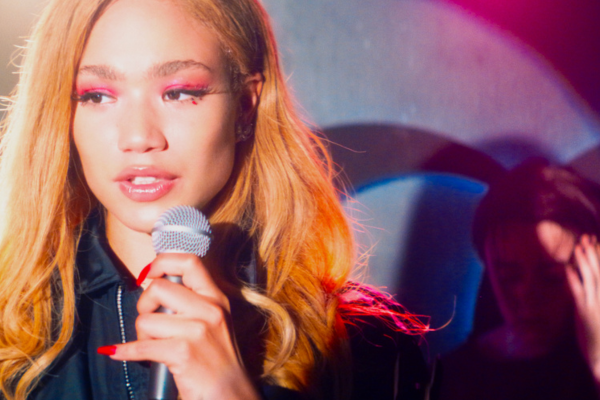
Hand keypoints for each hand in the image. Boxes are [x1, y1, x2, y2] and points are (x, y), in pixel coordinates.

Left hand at [103, 253, 260, 399]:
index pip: (189, 262)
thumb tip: (155, 283)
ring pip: (146, 319)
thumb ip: (193, 301)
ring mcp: (198, 331)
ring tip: (154, 346)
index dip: (162, 262)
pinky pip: (141, 347)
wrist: (231, 394)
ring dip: (141, 336)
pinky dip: (126, 351)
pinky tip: (119, 353)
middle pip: (158, 288)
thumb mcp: (215, 321)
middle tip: (150, 322)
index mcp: (216, 298)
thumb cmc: (218, 359)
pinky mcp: (183, 353)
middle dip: (144, 305)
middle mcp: (210, 310)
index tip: (150, 274)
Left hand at [568, 234, 599, 384]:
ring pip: (592, 278)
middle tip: (587, 238)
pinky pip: (579, 292)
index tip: (596, 243)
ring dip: (585, 262)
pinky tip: (568, 268)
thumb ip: (594, 293)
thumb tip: (588, 277)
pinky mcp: (585, 313)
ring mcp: (597, 305)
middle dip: (595, 254)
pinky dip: (573, 278)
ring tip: (579, 247)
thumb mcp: (595, 309)